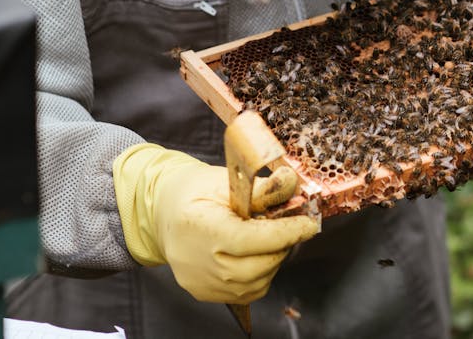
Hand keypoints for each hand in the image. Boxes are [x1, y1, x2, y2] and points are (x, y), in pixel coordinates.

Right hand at [113, 144, 318, 303]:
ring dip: (274, 261)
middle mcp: (197, 261)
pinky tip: (256, 254)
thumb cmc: (195, 192)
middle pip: (256, 266)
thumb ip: (262, 189)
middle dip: (283, 246)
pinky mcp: (204, 293)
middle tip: (292, 227)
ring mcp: (200, 282)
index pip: (250, 239)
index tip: (309, 223)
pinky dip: (261, 275)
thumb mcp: (226, 181)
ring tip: (270, 238)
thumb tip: (292, 185)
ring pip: (256, 283)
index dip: (285, 233)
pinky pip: (246, 293)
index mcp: (200, 227)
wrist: (163, 212)